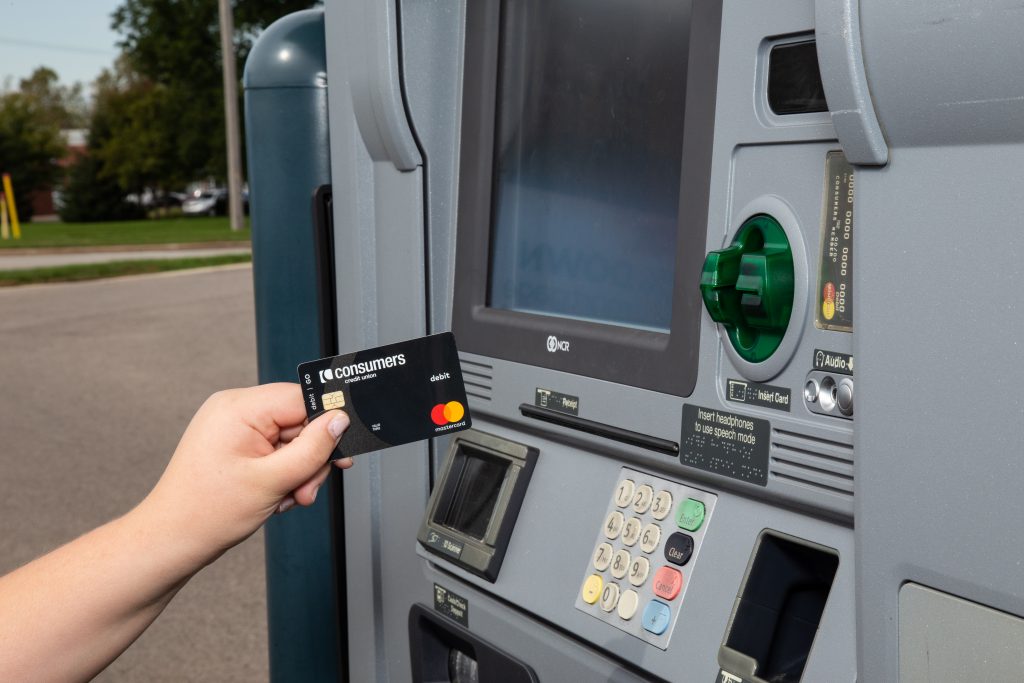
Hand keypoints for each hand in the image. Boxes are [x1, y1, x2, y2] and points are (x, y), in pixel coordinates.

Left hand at [138, 383, 352, 565]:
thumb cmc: (206, 513)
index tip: (341, 449)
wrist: (172, 540)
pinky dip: (284, 474)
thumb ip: (313, 448)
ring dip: (298, 471)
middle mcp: (234, 409)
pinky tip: (277, 495)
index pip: (301, 398)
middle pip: (299, 421)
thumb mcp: (273, 480)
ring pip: (291, 439)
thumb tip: (339, 420)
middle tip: (305, 488)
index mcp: (238, 408)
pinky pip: (276, 449)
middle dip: (309, 458)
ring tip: (288, 497)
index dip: (326, 424)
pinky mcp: (236, 443)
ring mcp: (234, 426)